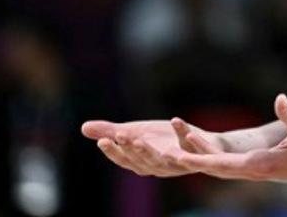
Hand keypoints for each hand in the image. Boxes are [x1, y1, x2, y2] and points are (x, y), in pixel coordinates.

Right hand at [81, 116, 225, 176]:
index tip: (102, 141)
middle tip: (121, 135)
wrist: (203, 144)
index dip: (114, 153)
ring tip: (141, 138)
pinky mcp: (198, 153)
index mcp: (144, 163)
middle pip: (143, 162)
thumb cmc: (165, 141)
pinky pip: (192, 145)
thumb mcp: (136, 133)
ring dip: (152, 150)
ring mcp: (180, 162)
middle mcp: (161, 166)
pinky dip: (183, 132)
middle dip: (132, 150)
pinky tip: (175, 120)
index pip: (126, 161)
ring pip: (165, 160)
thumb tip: (83, 128)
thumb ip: (112, 131)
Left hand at [172, 94, 286, 180]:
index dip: (202, 159)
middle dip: (191, 158)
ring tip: (174, 146)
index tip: (181, 157)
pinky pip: (226, 165)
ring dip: (197, 157)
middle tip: (164, 152)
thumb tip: (279, 98)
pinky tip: (195, 151)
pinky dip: (209, 158)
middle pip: (215, 167)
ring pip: (218, 167)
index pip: (225, 164)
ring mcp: (254, 170)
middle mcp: (254, 170)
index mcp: (262, 165)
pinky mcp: (255, 166)